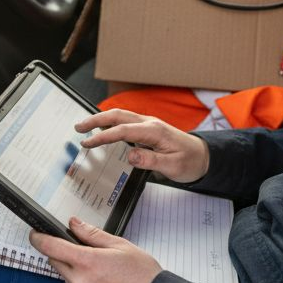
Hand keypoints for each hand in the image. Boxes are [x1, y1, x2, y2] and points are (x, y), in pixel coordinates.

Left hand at [29, 218, 161, 282]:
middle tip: (83, 251)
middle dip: (62, 253)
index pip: (51, 247)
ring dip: (74, 270)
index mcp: (87, 262)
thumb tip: (74, 224)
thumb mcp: (120, 246)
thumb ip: (93, 234)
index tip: (35, 234)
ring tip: (100, 271)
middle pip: (56, 261)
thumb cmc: (143, 276)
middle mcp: (80, 282)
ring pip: (66, 277)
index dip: (39, 238)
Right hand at [77, 109, 209, 182]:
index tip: (87, 143)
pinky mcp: (148, 128)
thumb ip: (151, 160)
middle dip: (95, 119)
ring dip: (101, 119)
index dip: (103, 137)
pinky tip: (103, 129)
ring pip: (120, 116)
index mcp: (154, 131)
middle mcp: (149, 123)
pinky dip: (111, 122)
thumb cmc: (190, 161)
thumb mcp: (173, 166)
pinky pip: (126, 121)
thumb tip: (131, 155)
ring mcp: (148, 124)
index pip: (122, 131)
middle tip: (78, 127)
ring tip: (85, 126)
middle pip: (117, 116)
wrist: (203, 156)